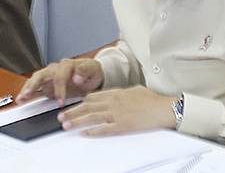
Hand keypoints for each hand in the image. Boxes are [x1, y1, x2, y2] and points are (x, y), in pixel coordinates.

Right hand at [16, 58, 103, 105]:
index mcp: (66, 65)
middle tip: (28, 94)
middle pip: (40, 75)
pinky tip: (21, 99)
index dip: (59, 89)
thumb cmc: (91, 71)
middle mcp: (55, 69)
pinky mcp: (47, 85)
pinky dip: (28, 93)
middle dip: (33, 85)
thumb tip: (77, 77)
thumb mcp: (92, 69)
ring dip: (27, 89)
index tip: (61, 101)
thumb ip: (85, 71)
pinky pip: (35, 88)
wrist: (91, 74)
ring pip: (35, 81)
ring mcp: (50, 77)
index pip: (59, 76)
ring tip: (20, 98)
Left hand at [57, 86, 176, 134]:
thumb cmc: (152, 100)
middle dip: (72, 112)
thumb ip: (123, 92)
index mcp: (115, 93)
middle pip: (87, 106)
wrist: (164, 108)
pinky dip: (92, 131)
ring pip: (91, 117)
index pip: (92, 96)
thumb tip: (117, 93)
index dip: (80, 103)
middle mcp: (113, 102)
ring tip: (66, 125)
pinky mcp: (123, 125)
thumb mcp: (134, 90)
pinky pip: (104, 129)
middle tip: (61, 116)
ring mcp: (117, 113)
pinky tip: (84, 134)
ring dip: (76, 121)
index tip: (71, 106)